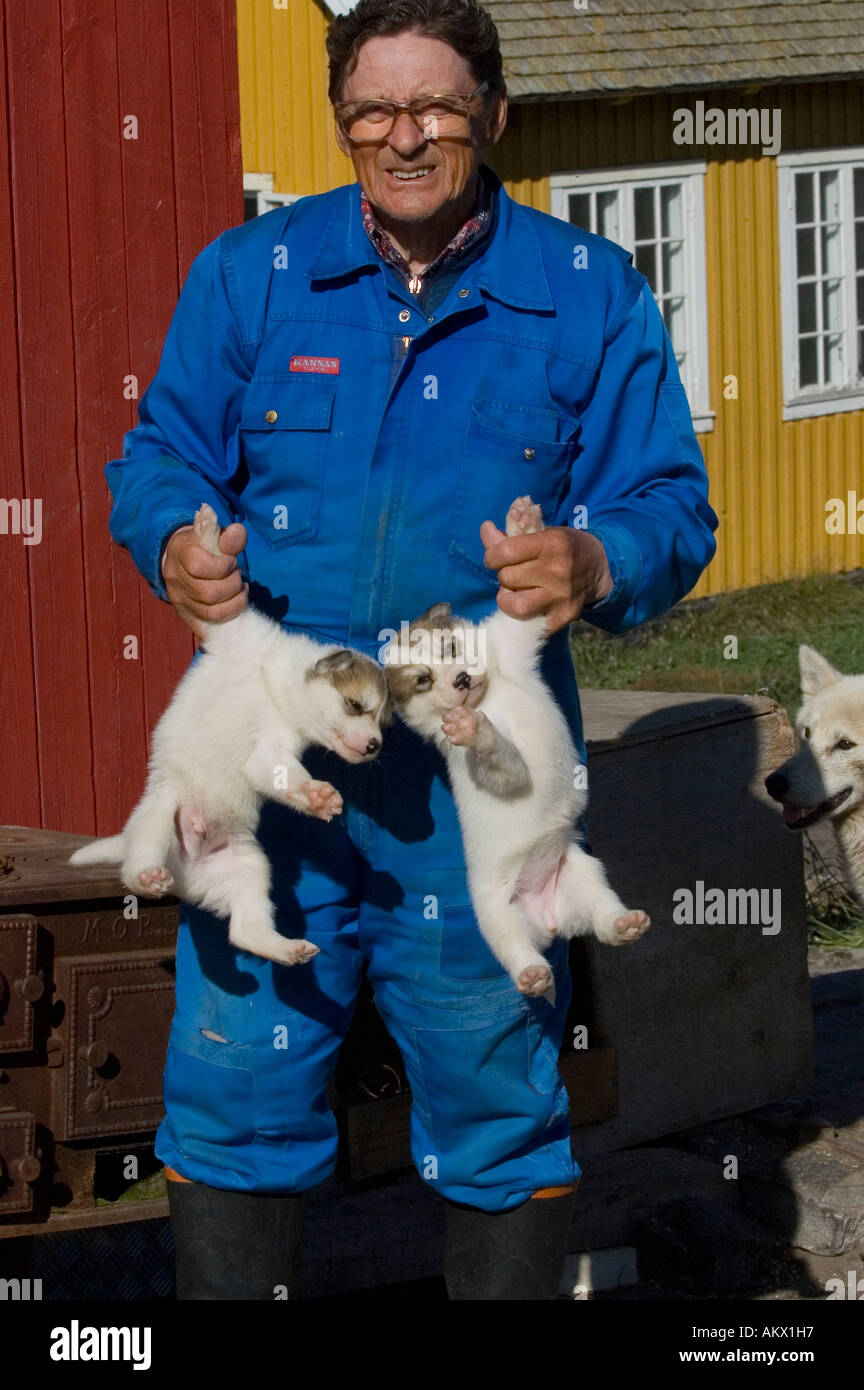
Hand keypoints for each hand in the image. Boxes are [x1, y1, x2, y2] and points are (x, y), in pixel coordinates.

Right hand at [162, 520, 247, 637]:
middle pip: (209, 593)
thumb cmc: (202, 546)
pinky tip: (236, 600)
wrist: (181, 558)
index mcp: (179, 553)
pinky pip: (212, 621)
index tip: (231, 560)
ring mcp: (179, 600)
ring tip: (239, 588)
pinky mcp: (187, 614)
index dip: (223, 566)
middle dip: (233, 584)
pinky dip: (231, 611)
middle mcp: (175, 579)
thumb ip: (228, 537)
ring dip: (235, 599)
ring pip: (212, 611)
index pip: (199, 566)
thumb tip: (239, 532)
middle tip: (237, 575)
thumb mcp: (214, 536)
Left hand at [480, 520, 612, 633]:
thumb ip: (511, 535)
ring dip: (508, 599)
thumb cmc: (564, 547)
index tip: (495, 557)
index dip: (492, 556)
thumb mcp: (543, 533)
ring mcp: (562, 596)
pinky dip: (524, 615)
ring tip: (514, 592)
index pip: (506, 552)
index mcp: (552, 544)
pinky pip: (532, 623)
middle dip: (504, 575)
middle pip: (508, 578)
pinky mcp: (565, 616)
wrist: (600, 567)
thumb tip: (485, 529)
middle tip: (512, 573)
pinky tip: (529, 604)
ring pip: (517, 606)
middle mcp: (557, 571)